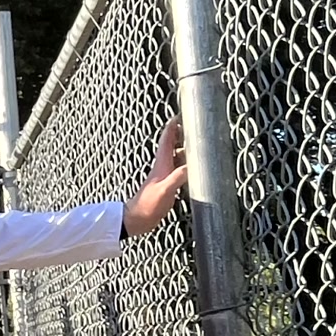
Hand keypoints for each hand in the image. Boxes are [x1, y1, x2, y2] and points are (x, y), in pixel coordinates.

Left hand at [122, 120, 186, 238]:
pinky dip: (186, 166)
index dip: (172, 127)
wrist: (137, 219)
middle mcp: (163, 167)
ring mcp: (164, 176)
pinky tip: (193, 170)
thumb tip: (192, 165)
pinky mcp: (166, 186)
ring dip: (185, 150)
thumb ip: (177, 178)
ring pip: (176, 158)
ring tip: (198, 146)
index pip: (166, 140)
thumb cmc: (148, 205)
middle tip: (194, 127)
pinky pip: (178, 170)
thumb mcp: (165, 190)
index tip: (179, 115)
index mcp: (161, 164)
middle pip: (172, 146)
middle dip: (181, 135)